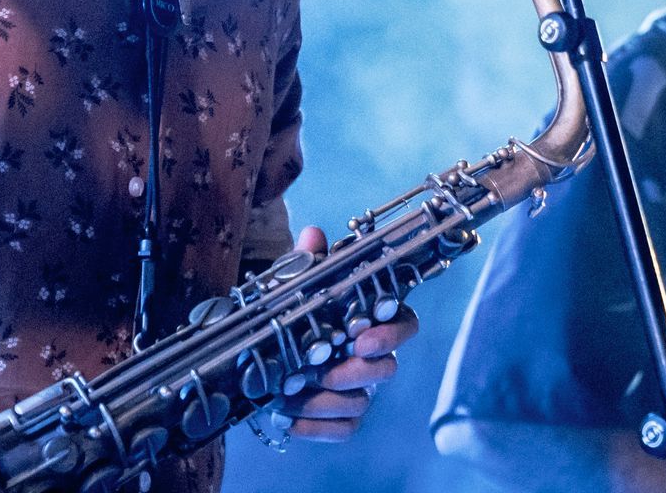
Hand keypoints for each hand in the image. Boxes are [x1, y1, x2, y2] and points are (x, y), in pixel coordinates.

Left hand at [276, 224, 420, 442]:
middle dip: (355, 371)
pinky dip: (314, 427)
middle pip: (387, 369)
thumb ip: (305, 263)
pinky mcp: (340, 418)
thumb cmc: (292, 314)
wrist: (261, 354)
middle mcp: (371, 357)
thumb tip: (312, 235)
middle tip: (322, 369)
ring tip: (290, 392)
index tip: (361, 338)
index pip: (404, 324)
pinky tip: (285, 418)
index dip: (390, 334)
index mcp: (371, 319)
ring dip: (324, 400)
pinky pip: (343, 430)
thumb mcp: (294, 285)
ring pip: (360, 403)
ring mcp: (358, 390)